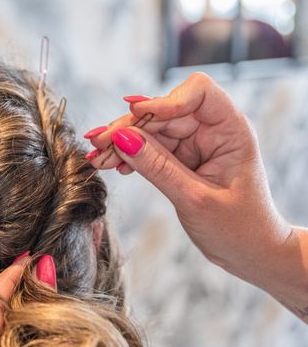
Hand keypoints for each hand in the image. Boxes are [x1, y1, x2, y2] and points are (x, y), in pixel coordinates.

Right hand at [85, 73, 306, 314]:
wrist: (250, 253)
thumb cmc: (238, 229)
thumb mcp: (195, 199)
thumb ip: (158, 168)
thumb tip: (122, 139)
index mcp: (231, 131)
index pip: (198, 93)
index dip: (166, 99)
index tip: (136, 115)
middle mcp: (211, 131)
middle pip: (163, 112)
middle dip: (129, 127)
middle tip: (97, 144)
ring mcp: (193, 145)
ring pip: (150, 131)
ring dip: (121, 143)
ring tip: (96, 159)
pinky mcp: (179, 160)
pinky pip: (148, 149)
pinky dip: (128, 156)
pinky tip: (111, 165)